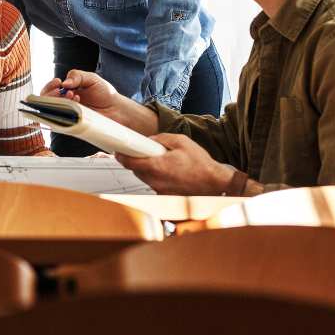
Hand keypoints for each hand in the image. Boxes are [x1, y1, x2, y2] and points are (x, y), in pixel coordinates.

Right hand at [40, 70, 119, 114]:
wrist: (116, 108)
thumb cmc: (105, 93)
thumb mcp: (91, 78)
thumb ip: (77, 76)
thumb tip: (64, 83)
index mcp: (66, 91)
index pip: (49, 90)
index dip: (49, 86)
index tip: (58, 82)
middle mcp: (64, 103)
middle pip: (45, 101)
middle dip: (51, 94)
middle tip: (64, 90)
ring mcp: (68, 114)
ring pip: (50, 111)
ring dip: (59, 101)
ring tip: (73, 96)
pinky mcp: (72, 124)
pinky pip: (60, 122)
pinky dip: (64, 113)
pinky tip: (77, 104)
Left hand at [116, 132, 237, 194]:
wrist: (215, 184)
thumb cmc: (201, 164)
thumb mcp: (181, 141)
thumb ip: (161, 138)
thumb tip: (150, 140)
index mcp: (156, 166)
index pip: (129, 162)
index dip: (122, 155)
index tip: (119, 151)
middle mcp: (155, 181)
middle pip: (136, 170)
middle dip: (137, 160)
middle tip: (146, 152)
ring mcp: (159, 191)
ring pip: (145, 178)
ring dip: (148, 169)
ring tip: (163, 162)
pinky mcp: (165, 196)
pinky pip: (155, 184)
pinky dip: (157, 177)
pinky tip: (170, 172)